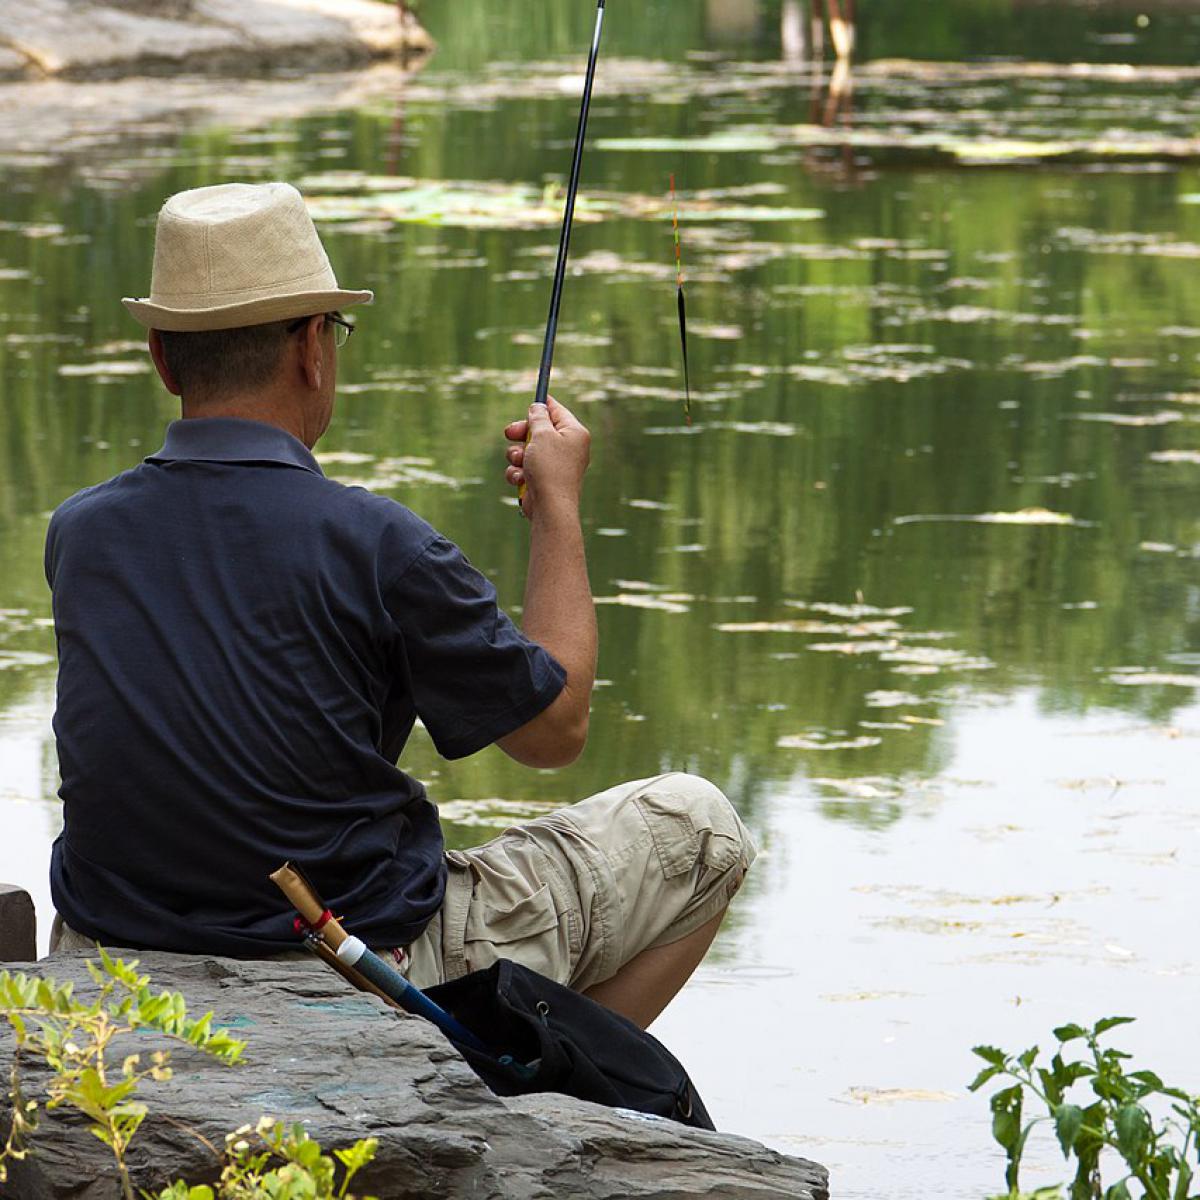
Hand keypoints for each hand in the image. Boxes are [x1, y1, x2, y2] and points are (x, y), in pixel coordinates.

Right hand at [504, 396, 590, 519]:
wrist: (550, 507)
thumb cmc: (549, 469)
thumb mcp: (541, 435)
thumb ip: (538, 418)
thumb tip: (538, 407)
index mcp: (574, 433)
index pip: (558, 411)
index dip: (542, 405)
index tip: (529, 401)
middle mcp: (567, 448)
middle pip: (539, 430)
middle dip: (521, 432)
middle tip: (510, 433)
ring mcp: (555, 465)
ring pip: (527, 450)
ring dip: (516, 454)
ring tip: (519, 462)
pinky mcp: (542, 480)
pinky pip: (524, 468)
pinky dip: (518, 472)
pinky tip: (520, 479)